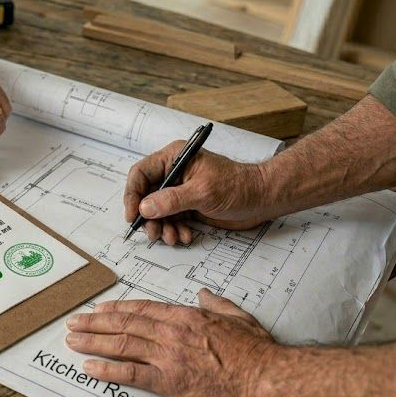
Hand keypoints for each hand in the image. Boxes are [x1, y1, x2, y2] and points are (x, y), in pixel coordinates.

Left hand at [65, 289, 279, 396]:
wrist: (266, 377)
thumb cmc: (256, 351)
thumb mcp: (236, 316)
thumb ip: (215, 303)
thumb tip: (203, 293)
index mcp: (185, 316)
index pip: (141, 308)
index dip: (116, 308)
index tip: (99, 309)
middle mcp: (171, 332)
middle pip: (124, 324)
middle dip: (95, 323)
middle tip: (74, 322)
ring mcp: (168, 356)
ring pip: (121, 344)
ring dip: (92, 342)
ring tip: (72, 341)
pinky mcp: (169, 382)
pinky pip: (131, 374)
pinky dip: (106, 370)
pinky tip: (89, 368)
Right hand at [125, 141, 273, 244]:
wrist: (263, 199)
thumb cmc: (238, 187)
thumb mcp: (202, 192)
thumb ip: (171, 200)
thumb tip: (144, 208)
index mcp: (174, 158)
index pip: (141, 173)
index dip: (133, 195)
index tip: (133, 215)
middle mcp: (174, 173)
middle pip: (146, 195)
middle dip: (149, 217)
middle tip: (153, 233)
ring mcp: (180, 190)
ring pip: (157, 211)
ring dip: (162, 227)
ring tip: (172, 238)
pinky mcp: (188, 205)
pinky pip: (171, 219)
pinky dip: (175, 230)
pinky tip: (185, 236)